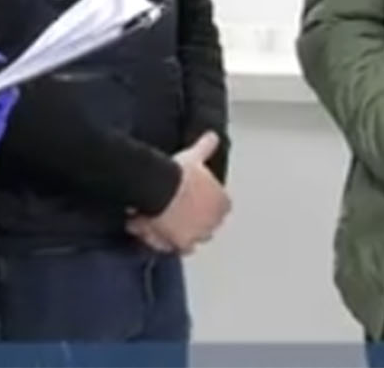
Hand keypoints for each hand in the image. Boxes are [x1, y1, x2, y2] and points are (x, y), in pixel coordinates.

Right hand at [129, 132, 230, 253]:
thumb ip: (206, 146)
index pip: (222, 208)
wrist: (161, 188)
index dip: (209, 204)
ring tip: (171, 226)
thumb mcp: (194, 155)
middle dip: (199, 221)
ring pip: (196, 239)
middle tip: (182, 213)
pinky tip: (162, 237)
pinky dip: (172, 244)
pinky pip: (180, 249)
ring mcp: (199, 234)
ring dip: (187, 234)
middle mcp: (214, 221)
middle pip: (210, 225)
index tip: (198, 200)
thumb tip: (212, 136)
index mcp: (222, 202)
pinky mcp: (181, 244)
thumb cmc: (179, 173)